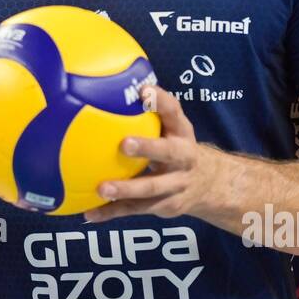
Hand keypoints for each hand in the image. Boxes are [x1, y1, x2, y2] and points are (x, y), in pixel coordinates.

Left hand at [86, 84, 217, 222]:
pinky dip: (112, 212)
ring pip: (151, 189)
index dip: (160, 101)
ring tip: (102, 188)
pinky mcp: (165, 206)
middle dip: (147, 148)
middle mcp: (183, 158)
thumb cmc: (177, 145)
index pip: (174, 112)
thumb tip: (109, 84)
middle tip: (124, 144)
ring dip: (126, 189)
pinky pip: (136, 210)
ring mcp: (176, 185)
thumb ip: (149, 111)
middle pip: (167, 153)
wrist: (209, 183)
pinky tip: (90, 213)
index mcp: (182, 133)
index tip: (143, 91)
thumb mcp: (171, 126)